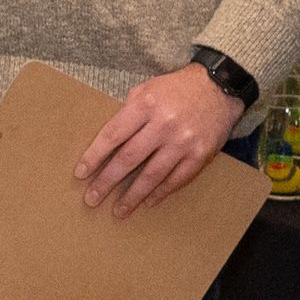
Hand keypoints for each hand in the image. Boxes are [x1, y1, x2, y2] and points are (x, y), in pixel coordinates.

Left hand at [74, 64, 245, 217]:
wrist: (217, 88)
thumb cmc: (176, 89)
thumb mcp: (146, 89)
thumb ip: (127, 113)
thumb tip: (107, 143)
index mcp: (145, 104)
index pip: (113, 135)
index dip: (94, 156)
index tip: (81, 173)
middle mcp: (163, 124)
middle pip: (128, 159)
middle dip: (107, 181)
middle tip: (92, 198)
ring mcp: (182, 141)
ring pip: (152, 175)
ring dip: (133, 196)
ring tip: (118, 211)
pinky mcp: (200, 154)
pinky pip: (176, 179)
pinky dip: (161, 192)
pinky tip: (147, 202)